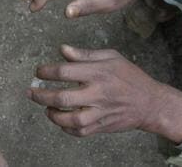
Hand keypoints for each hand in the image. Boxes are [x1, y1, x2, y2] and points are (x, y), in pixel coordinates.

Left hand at [27, 45, 181, 141]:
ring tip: (45, 108)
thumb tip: (62, 49)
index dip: (46, 71)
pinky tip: (59, 120)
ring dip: (52, 114)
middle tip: (30, 92)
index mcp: (98, 73)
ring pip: (70, 119)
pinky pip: (80, 131)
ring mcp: (100, 112)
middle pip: (63, 97)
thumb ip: (85, 54)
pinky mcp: (102, 126)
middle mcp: (98, 93)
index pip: (64, 71)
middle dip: (41, 95)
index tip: (38, 71)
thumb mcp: (111, 57)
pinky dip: (66, 128)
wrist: (151, 103)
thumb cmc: (129, 76)